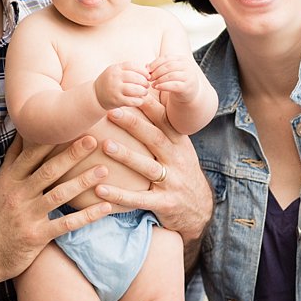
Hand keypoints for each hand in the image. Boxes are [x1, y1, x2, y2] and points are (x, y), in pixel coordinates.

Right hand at [0, 135, 112, 284]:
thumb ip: (12, 161)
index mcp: (9, 180)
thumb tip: (22, 131)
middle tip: (93, 140)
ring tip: (104, 170)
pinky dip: (87, 216)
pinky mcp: (36, 236)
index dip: (50, 139)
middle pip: (48, 170)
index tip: (69, 124)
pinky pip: (66, 223)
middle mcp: (17, 195)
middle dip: (72, 155)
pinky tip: (105, 207)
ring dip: (83, 182)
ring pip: (59, 194)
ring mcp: (27, 216)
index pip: (30, 154)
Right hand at [93, 62, 151, 109]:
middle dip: (144, 82)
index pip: (132, 66)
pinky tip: (140, 100)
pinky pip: (132, 101)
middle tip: (147, 85)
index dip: (143, 71)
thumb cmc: (110, 82)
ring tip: (144, 92)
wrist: (95, 95)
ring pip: (135, 89)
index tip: (147, 76)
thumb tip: (147, 70)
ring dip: (143, 91)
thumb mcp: (116, 72)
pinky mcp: (116, 100)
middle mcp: (114, 78)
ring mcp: (115, 89)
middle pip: (135, 77)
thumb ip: (129, 70)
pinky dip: (138, 101)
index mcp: (115, 68)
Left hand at [94, 100, 209, 238]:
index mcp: (179, 144)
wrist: (200, 210)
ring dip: (126, 155)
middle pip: (155, 139)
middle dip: (133, 124)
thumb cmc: (182, 173)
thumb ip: (163, 130)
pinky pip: (139, 199)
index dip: (149, 106)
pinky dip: (119, 195)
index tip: (132, 90)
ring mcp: (172, 182)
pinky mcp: (164, 203)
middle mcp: (177, 160)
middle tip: (112, 111)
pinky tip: (100, 189)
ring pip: (147, 167)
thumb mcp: (179, 150)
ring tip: (105, 145)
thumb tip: (143, 100)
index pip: (164, 121)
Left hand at [147, 54, 200, 102]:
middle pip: (168, 66)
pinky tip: (157, 87)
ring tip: (152, 84)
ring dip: (159, 80)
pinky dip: (163, 86)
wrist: (189, 94)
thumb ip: (159, 67)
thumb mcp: (169, 71)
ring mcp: (189, 76)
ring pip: (171, 75)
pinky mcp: (187, 87)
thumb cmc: (177, 81)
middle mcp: (187, 66)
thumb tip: (146, 66)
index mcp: (182, 59)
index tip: (147, 70)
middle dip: (156, 72)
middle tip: (149, 78)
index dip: (155, 63)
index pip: (166, 58)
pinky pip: (174, 85)